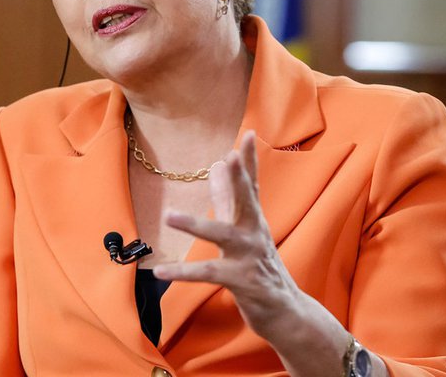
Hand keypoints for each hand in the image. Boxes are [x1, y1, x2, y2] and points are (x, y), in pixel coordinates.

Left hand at [153, 130, 303, 338]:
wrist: (286, 312)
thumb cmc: (260, 268)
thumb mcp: (243, 231)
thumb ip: (228, 199)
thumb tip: (215, 165)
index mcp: (253, 221)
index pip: (252, 185)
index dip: (250, 161)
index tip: (247, 134)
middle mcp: (254, 234)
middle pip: (247, 201)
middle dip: (239, 179)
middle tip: (229, 158)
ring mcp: (250, 258)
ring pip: (222, 236)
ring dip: (196, 225)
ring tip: (170, 216)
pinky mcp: (242, 282)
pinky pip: (208, 275)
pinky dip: (184, 272)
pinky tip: (160, 271)